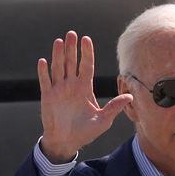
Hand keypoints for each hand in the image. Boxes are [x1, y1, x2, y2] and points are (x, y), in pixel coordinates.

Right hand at [37, 30, 131, 162]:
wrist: (67, 142)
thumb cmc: (85, 132)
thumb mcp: (103, 120)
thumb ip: (114, 107)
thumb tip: (131, 96)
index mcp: (85, 88)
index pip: (86, 66)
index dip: (87, 53)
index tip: (86, 39)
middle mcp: (71, 85)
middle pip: (72, 62)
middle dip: (72, 48)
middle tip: (72, 33)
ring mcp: (59, 90)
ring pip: (58, 68)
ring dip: (58, 55)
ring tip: (59, 41)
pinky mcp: (48, 97)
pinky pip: (45, 82)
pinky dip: (44, 72)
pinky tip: (43, 61)